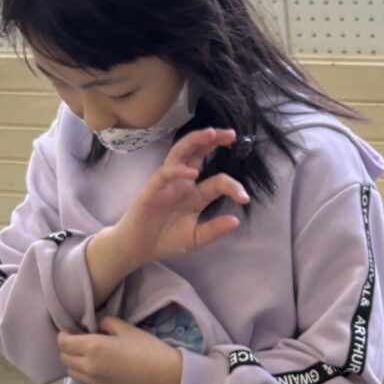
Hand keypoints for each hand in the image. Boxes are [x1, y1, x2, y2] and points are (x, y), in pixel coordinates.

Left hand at [57, 317, 183, 383]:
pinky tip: (99, 365)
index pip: (63, 342)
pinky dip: (85, 372)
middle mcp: (89, 367)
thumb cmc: (149, 349)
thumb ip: (106, 323)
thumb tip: (96, 325)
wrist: (166, 377)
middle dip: (66, 347)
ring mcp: (95, 382)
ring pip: (72, 371)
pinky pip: (85, 380)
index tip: (71, 329)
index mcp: (94, 348)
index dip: (63, 334)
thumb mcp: (127, 329)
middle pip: (64, 358)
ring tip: (86, 353)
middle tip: (78, 339)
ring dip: (73, 361)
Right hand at [87, 128, 249, 294]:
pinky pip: (165, 173)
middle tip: (232, 134)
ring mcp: (168, 182)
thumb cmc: (165, 240)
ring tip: (211, 134)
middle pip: (198, 154)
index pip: (218, 181)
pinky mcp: (153, 187)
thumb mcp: (195, 238)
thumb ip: (214, 230)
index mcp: (196, 194)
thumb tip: (236, 221)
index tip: (245, 199)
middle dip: (214, 141)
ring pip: (181, 153)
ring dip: (195, 141)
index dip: (233, 186)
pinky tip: (191, 173)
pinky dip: (178, 170)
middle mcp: (183, 182)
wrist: (139, 249)